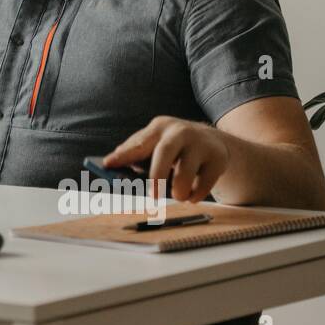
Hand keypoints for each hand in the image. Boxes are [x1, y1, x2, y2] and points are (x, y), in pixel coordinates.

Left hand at [101, 116, 230, 202]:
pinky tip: (192, 197)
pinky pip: (205, 181)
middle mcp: (180, 131)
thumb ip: (136, 153)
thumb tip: (112, 167)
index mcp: (159, 127)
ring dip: (179, 189)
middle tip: (152, 196)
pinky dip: (197, 194)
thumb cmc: (175, 148)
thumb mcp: (156, 144)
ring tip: (177, 196)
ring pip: (186, 170)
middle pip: (165, 152)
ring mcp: (201, 143)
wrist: (214, 142)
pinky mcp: (218, 157)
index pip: (139, 143)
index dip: (123, 155)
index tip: (107, 164)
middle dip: (156, 175)